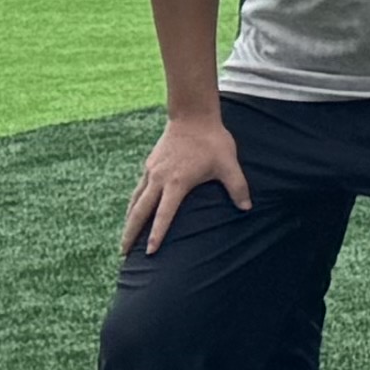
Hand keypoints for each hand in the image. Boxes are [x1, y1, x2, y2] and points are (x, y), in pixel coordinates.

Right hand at [123, 106, 252, 257]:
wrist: (192, 115)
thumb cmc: (212, 140)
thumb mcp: (228, 163)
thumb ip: (237, 187)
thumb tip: (247, 208)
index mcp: (177, 183)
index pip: (164, 215)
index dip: (157, 234)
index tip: (150, 252)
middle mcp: (159, 180)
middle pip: (139, 212)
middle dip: (131, 234)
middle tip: (123, 254)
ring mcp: (151, 172)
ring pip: (135, 202)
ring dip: (128, 221)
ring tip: (124, 239)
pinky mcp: (149, 165)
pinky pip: (138, 189)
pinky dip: (133, 204)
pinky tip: (132, 211)